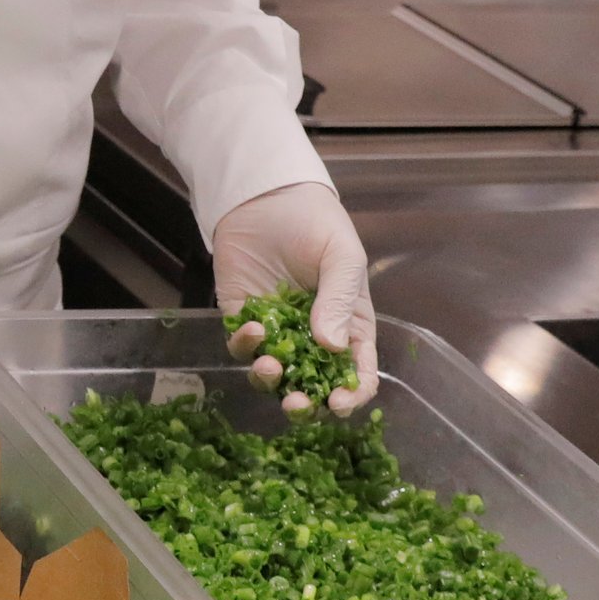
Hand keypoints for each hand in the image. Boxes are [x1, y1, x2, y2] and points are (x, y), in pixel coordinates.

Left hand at [212, 180, 377, 414]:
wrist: (267, 196)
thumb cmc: (316, 224)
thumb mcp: (343, 258)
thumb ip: (339, 301)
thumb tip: (332, 347)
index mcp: (348, 326)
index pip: (357, 372)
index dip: (352, 394)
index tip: (339, 403)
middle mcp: (313, 336)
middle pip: (312, 386)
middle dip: (305, 403)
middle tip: (297, 404)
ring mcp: (276, 331)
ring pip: (273, 374)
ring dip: (271, 381)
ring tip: (270, 367)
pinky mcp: (243, 319)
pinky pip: (241, 347)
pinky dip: (246, 346)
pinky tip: (254, 330)